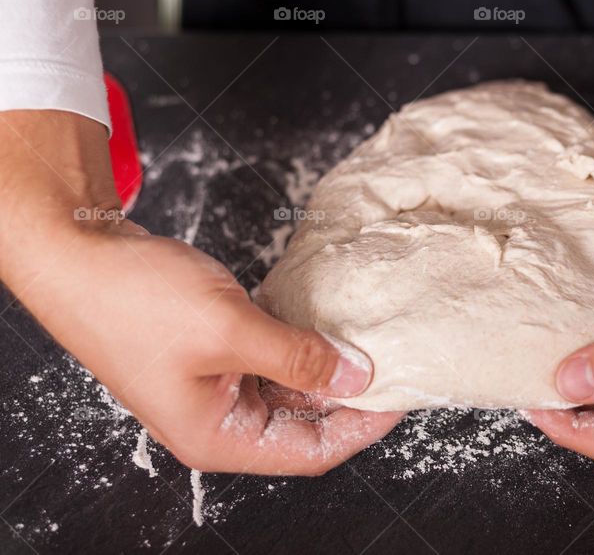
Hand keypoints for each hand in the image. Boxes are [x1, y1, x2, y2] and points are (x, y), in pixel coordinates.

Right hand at [0, 111, 403, 473]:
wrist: (79, 255)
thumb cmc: (136, 299)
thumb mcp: (231, 329)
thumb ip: (299, 358)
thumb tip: (357, 376)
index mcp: (217, 437)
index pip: (310, 452)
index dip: (361, 427)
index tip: (400, 395)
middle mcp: (217, 421)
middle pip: (303, 424)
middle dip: (348, 396)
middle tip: (392, 362)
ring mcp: (214, 387)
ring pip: (289, 390)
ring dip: (324, 367)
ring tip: (366, 341)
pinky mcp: (213, 355)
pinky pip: (270, 360)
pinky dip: (298, 345)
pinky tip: (325, 324)